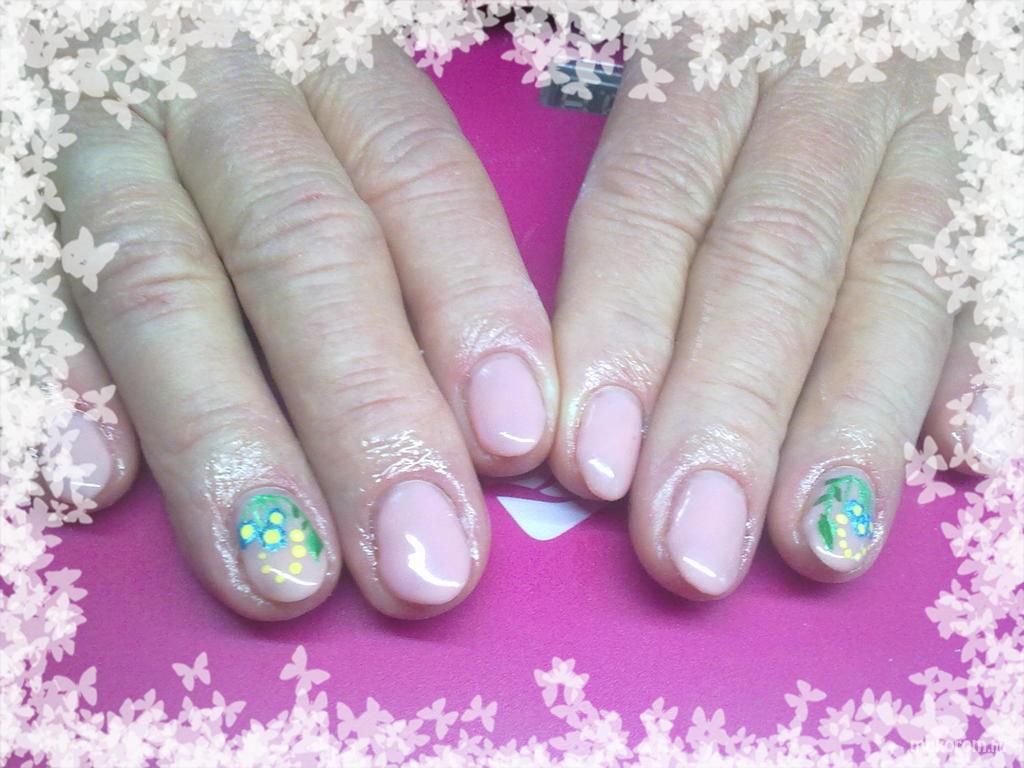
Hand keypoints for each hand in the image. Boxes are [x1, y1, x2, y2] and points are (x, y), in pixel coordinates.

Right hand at [52, 39, 557, 619]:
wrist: (141, 56)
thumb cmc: (287, 130)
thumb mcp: (363, 145)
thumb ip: (426, 258)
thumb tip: (499, 435)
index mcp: (331, 67)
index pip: (416, 178)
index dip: (471, 309)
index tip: (515, 442)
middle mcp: (218, 96)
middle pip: (301, 249)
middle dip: (366, 415)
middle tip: (421, 562)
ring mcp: (108, 153)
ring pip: (160, 287)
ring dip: (226, 442)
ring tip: (287, 577)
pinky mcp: (24, 213)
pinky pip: (28, 298)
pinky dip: (60, 390)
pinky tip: (96, 484)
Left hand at [549, 32, 982, 596]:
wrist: (849, 7)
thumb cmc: (720, 47)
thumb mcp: (644, 49)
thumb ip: (616, 174)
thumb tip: (544, 374)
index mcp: (711, 45)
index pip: (652, 204)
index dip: (619, 338)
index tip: (591, 462)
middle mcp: (829, 86)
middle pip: (770, 263)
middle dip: (726, 417)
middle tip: (687, 549)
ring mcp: (929, 132)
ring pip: (894, 284)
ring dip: (851, 424)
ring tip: (812, 544)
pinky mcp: (997, 172)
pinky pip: (1000, 271)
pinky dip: (990, 360)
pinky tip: (968, 450)